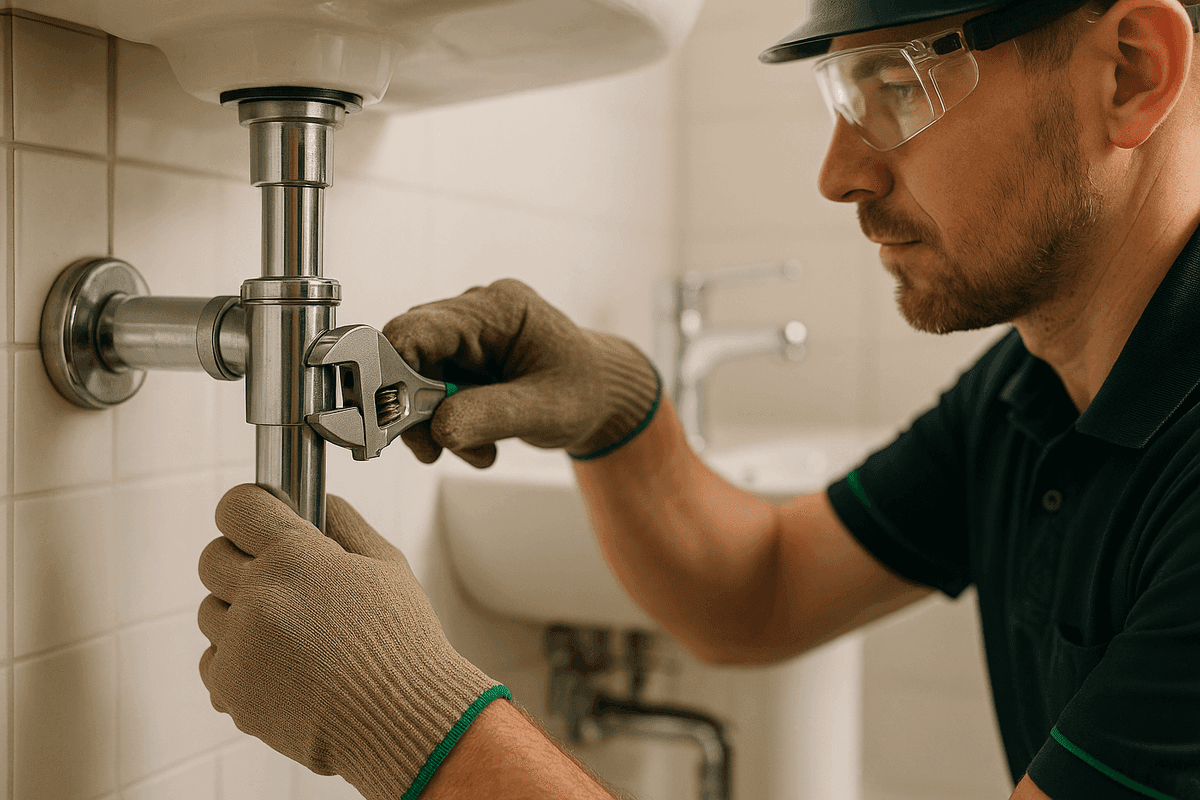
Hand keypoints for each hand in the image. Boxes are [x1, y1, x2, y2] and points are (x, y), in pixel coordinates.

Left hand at [198, 485, 504, 799]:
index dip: (250, 510)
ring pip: (209, 610)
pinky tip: (281, 665)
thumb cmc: (401, 644)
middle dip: (242, 560)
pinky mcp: (230, 690)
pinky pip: (212, 660)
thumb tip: (316, 502)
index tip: (258, 520)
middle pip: (212, 557)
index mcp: (296, 558)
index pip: (238, 508)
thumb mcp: (387, 564)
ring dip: (241, 613)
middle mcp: (259, 597)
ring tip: (291, 633)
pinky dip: (238, 659)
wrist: (400, 720)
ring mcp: (239, 647)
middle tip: (282, 580)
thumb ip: (343, 522)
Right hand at [383, 279, 659, 467]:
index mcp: (497, 309)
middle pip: (409, 354)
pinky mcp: (463, 358)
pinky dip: (447, 423)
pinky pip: (433, 390)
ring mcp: (467, 335)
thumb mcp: (546, 410)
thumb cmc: (585, 391)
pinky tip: (479, 443)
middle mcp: (475, 313)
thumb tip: (437, 429)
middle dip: (418, 408)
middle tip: (437, 451)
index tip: (395, 419)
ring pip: (417, 377)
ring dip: (437, 423)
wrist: (602, 395)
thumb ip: (491, 416)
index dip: (393, 371)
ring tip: (479, 452)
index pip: (419, 328)